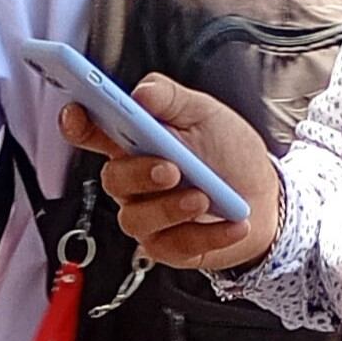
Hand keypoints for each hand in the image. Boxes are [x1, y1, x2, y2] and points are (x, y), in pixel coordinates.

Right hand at [62, 78, 279, 272]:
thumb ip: (172, 99)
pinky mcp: (167, 247)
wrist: (264, 195)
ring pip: (136, 219)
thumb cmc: (228, 153)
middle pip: (113, 179)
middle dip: (139, 173)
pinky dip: (207, 234)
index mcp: (134, 141)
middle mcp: (134, 181)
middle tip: (170, 168)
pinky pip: (174, 246)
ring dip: (170, 208)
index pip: (93, 131)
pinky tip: (231, 222)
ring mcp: (148, 216)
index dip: (78, 123)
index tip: (77, 114)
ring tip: (204, 197)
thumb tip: (142, 93)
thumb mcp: (206, 113)